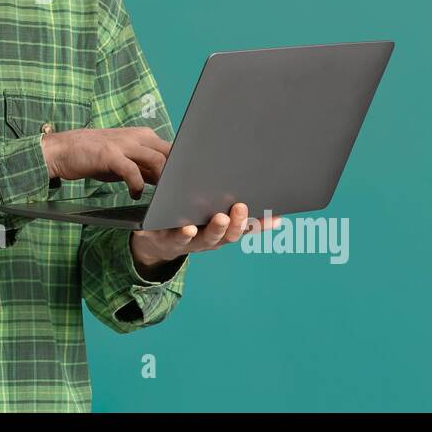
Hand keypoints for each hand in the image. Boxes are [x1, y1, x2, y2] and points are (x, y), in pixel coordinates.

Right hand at [39, 127, 170, 197]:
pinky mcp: (110, 154)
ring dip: (161, 180)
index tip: (185, 183)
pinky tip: (134, 194)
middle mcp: (137, 137)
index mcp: (143, 136)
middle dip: (177, 174)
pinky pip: (132, 171)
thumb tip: (165, 181)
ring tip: (158, 195)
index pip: (172, 149)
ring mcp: (124, 144)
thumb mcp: (124, 161)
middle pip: (170, 153)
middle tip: (175, 193)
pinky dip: (137, 186)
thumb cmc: (95, 157)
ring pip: (157, 160)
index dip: (182, 166)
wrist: (63, 149)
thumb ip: (145, 168)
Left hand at [129, 202, 285, 278]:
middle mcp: (209, 239)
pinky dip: (184, 234)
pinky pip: (177, 239)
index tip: (276, 216)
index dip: (261, 224)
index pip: (245, 227)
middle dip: (237, 222)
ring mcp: (190, 242)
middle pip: (228, 235)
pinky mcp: (168, 240)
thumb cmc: (187, 220)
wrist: (155, 242)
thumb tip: (252, 189)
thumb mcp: (208, 213)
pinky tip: (188, 228)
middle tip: (241, 208)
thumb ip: (226, 205)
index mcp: (222, 230)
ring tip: (220, 218)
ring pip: (206, 238)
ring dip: (215, 229)